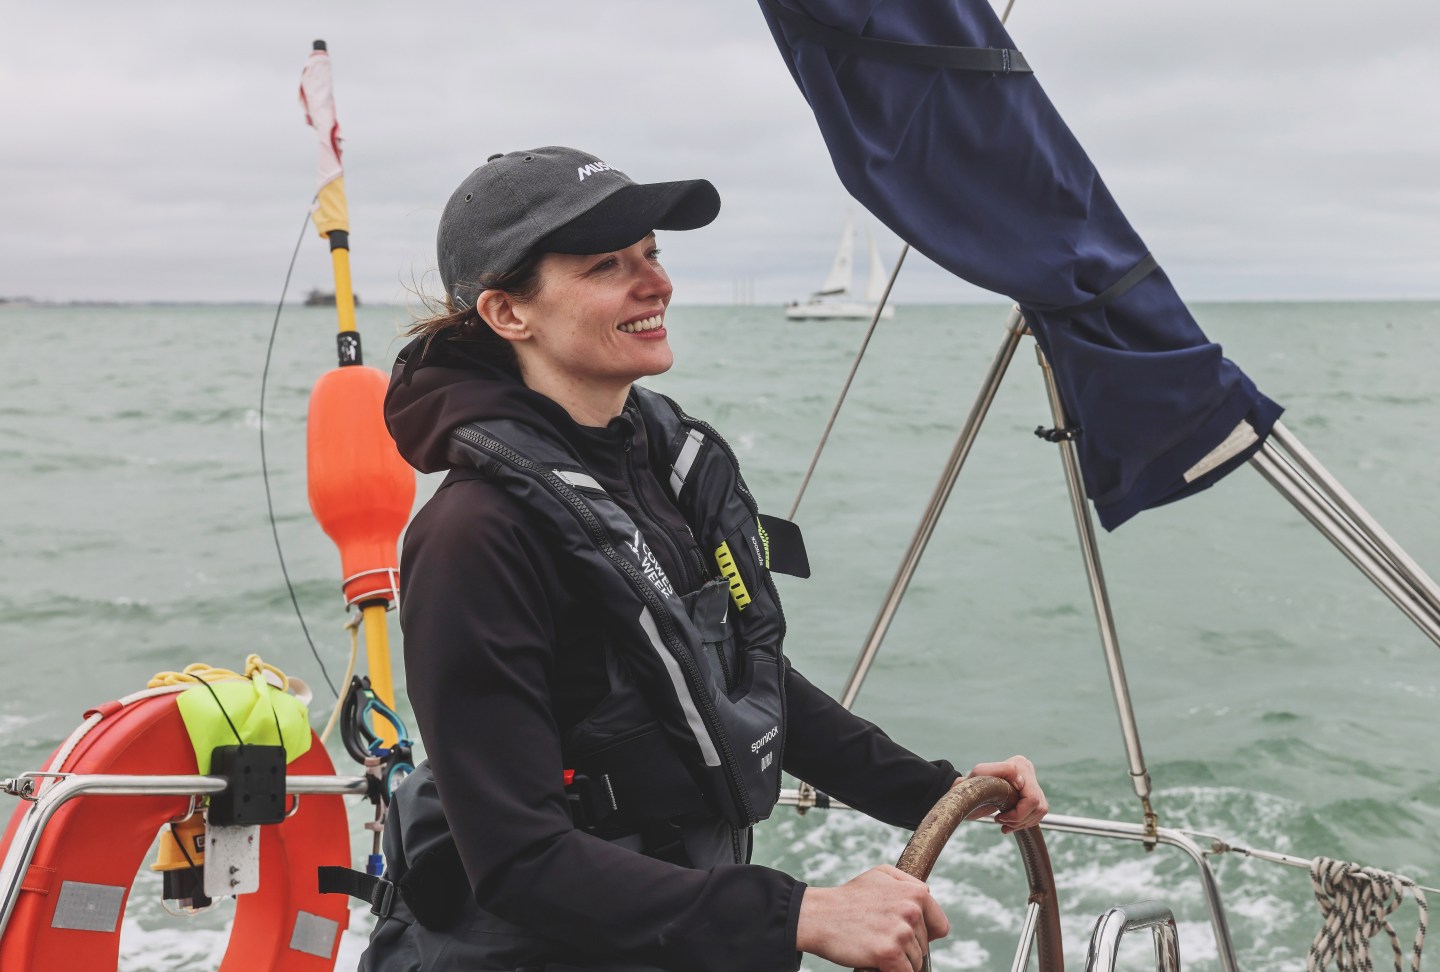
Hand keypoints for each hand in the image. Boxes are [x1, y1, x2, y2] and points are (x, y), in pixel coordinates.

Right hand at [795, 864, 949, 971]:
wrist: (819, 915)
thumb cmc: (849, 897)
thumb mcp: (880, 874)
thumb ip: (909, 883)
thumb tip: (928, 899)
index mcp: (916, 893)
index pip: (940, 926)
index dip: (923, 933)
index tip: (903, 933)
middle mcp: (912, 910)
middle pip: (924, 945)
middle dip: (906, 946)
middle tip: (880, 935)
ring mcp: (901, 932)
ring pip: (915, 961)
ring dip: (898, 960)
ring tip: (875, 944)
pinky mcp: (889, 953)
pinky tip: (877, 961)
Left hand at [959, 755, 1047, 833]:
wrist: (969, 790)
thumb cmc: (973, 783)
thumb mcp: (979, 774)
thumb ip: (997, 771)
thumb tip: (1020, 782)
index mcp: (1021, 766)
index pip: (1032, 799)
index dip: (1018, 813)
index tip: (999, 817)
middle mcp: (1029, 773)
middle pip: (1038, 807)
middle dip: (1019, 820)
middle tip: (1001, 822)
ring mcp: (1033, 784)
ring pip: (1040, 812)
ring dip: (1022, 823)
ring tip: (1005, 824)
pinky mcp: (1033, 795)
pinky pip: (1038, 814)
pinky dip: (1024, 823)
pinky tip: (1010, 825)